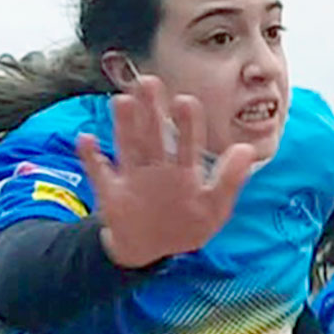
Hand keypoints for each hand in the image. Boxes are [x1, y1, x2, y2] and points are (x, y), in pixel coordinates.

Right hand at [77, 76, 254, 268]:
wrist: (149, 251)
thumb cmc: (185, 227)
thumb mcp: (214, 208)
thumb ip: (230, 180)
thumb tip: (248, 149)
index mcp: (184, 171)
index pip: (188, 142)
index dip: (187, 122)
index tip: (185, 100)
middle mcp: (157, 168)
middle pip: (154, 135)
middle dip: (152, 110)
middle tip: (149, 81)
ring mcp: (133, 178)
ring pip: (128, 146)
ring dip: (124, 125)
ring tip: (123, 100)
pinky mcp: (110, 193)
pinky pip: (98, 172)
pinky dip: (91, 157)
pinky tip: (86, 139)